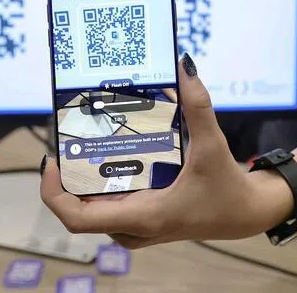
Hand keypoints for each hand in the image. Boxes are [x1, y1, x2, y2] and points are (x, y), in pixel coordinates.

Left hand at [41, 57, 291, 248]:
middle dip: (67, 178)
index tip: (50, 161)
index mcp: (144, 215)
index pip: (78, 218)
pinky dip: (100, 188)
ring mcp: (138, 229)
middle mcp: (135, 227)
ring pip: (93, 212)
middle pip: (80, 211)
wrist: (247, 213)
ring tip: (82, 146)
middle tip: (67, 141)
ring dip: (81, 184)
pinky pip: (108, 210)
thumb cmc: (228, 189)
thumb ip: (198, 106)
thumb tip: (184, 67)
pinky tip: (106, 160)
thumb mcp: (213, 145)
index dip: (53, 192)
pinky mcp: (145, 223)